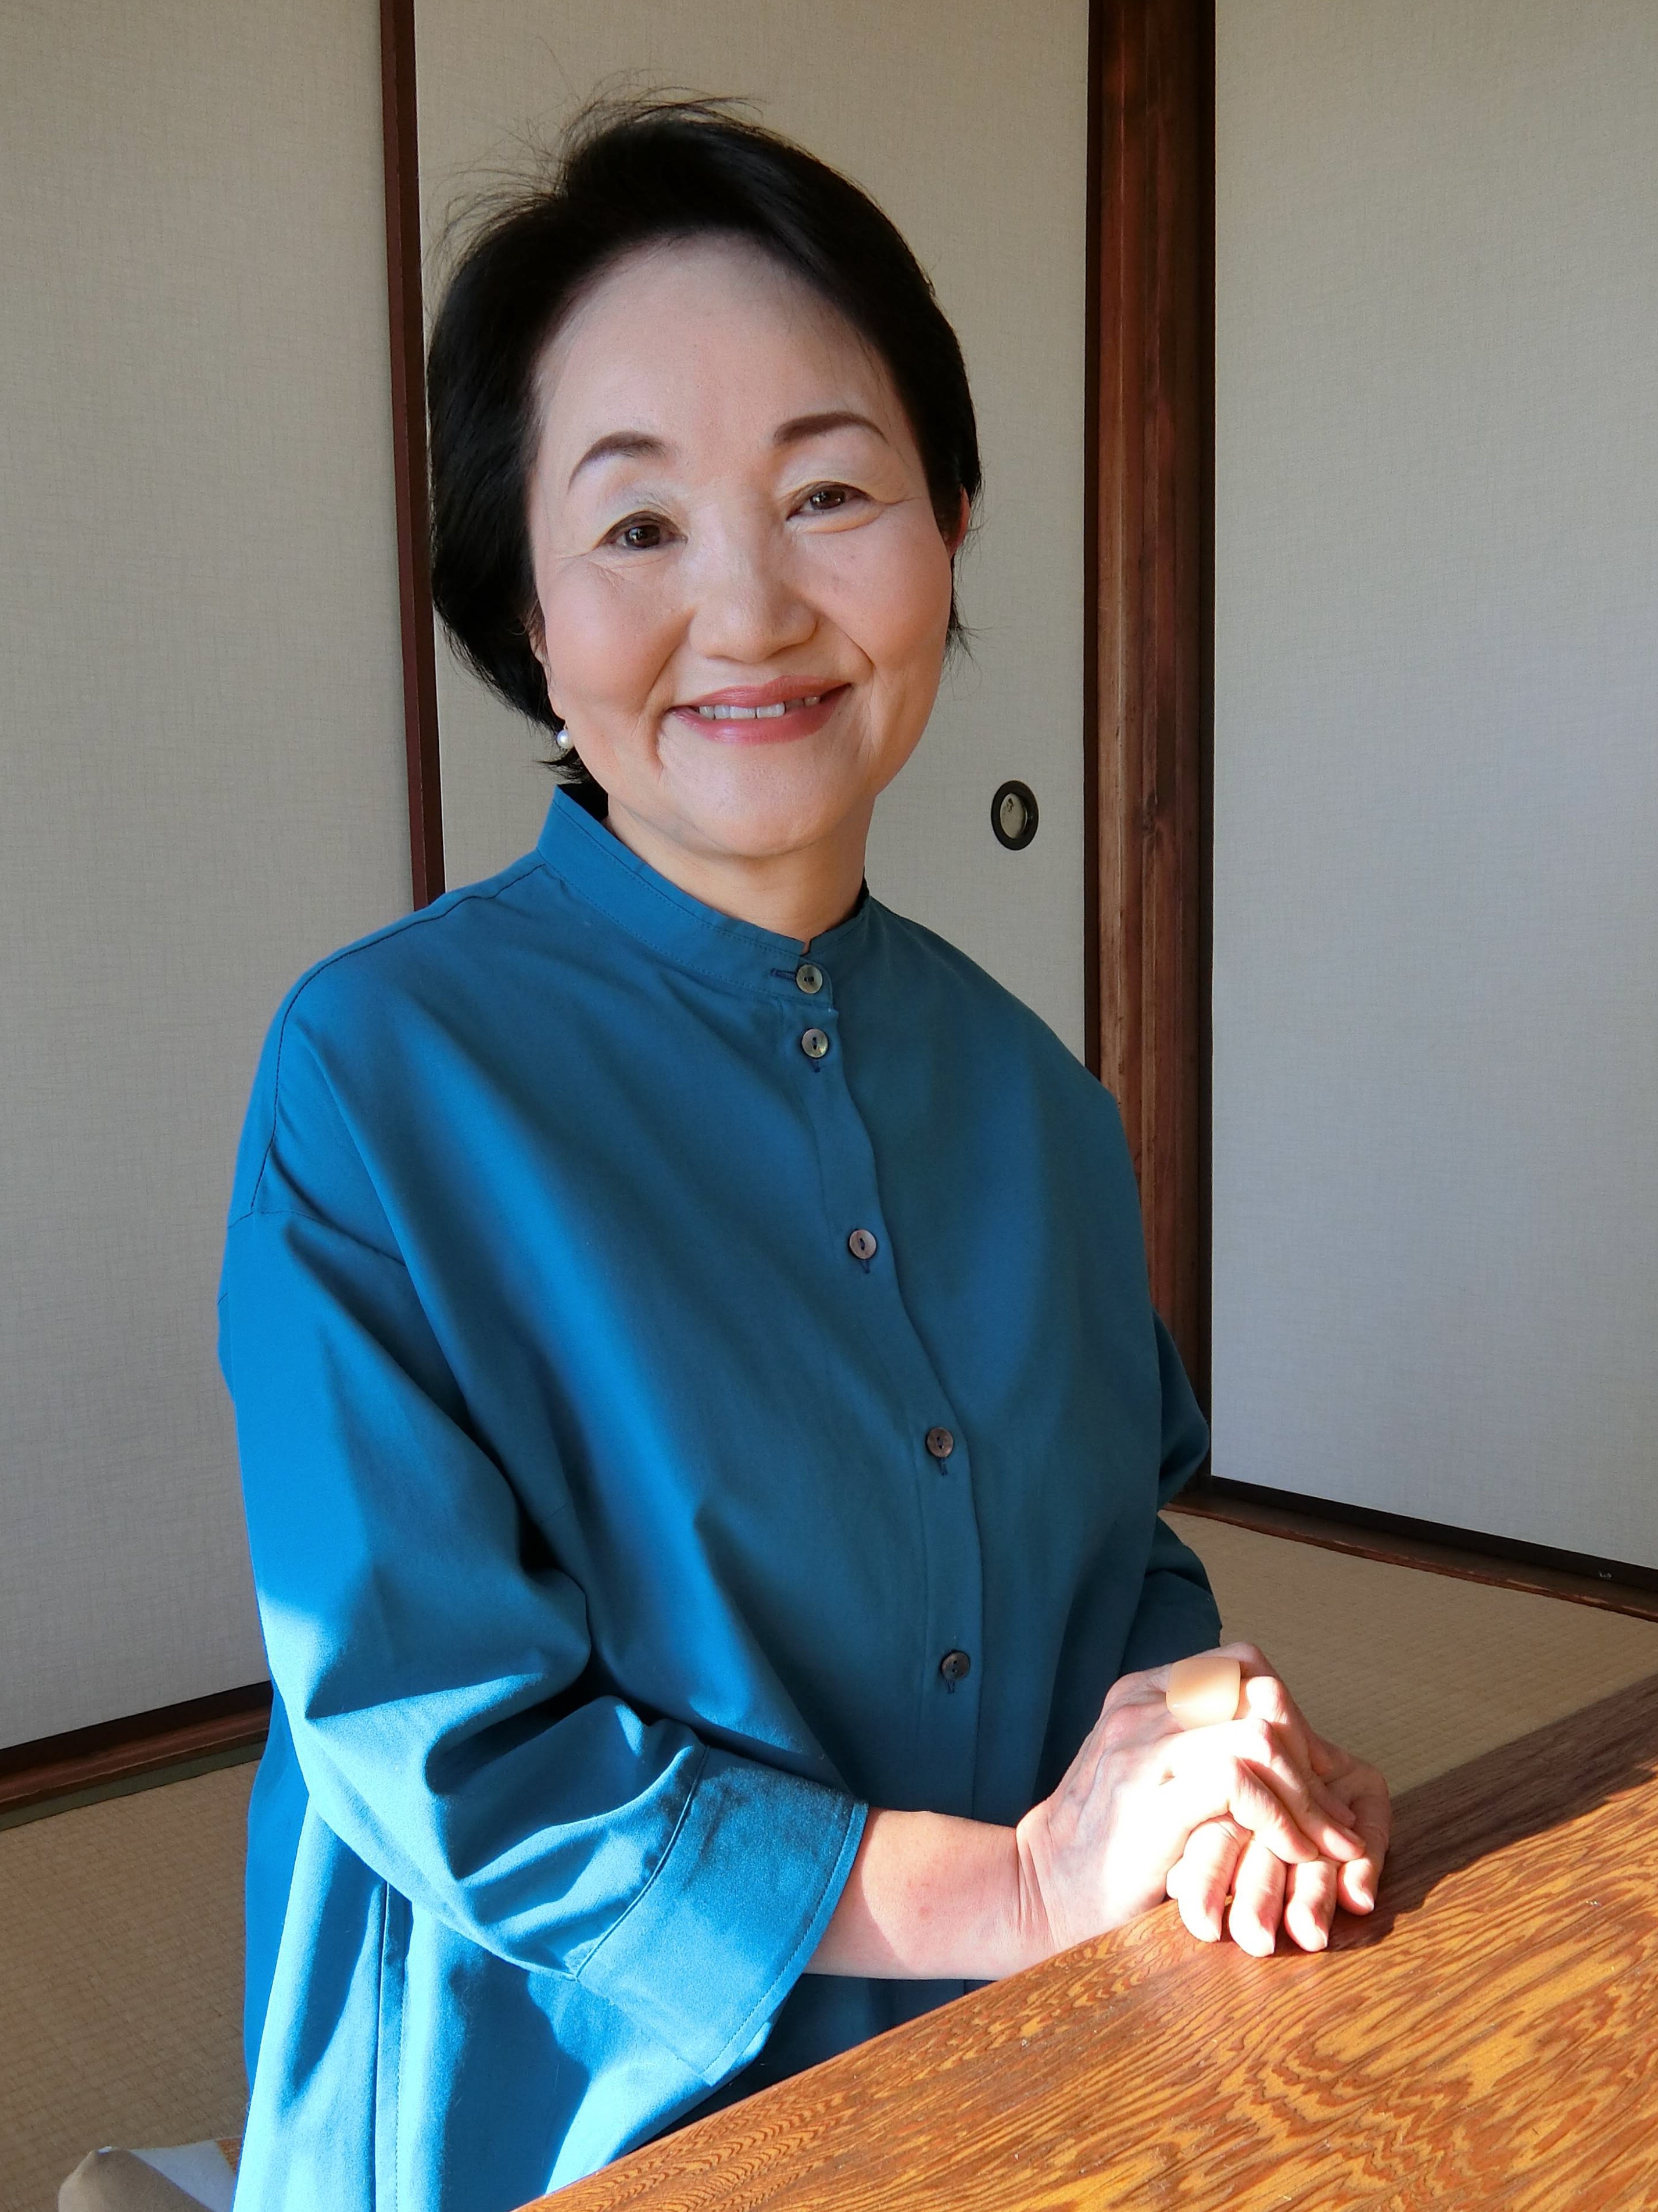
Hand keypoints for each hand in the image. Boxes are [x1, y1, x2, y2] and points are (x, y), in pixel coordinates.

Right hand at [1014, 1643, 1373, 1958]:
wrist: (1036, 1894)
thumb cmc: (1105, 1847)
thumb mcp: (1145, 1774)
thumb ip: (1193, 1744)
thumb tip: (1278, 1746)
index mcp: (1141, 1692)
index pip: (1242, 1666)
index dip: (1291, 1716)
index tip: (1310, 1777)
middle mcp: (1141, 1708)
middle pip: (1261, 1692)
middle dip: (1311, 1754)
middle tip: (1329, 1815)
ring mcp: (1142, 1750)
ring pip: (1259, 1735)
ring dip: (1307, 1795)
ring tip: (1325, 1843)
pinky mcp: (1150, 1802)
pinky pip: (1240, 1783)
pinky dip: (1282, 1820)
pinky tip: (1292, 1853)